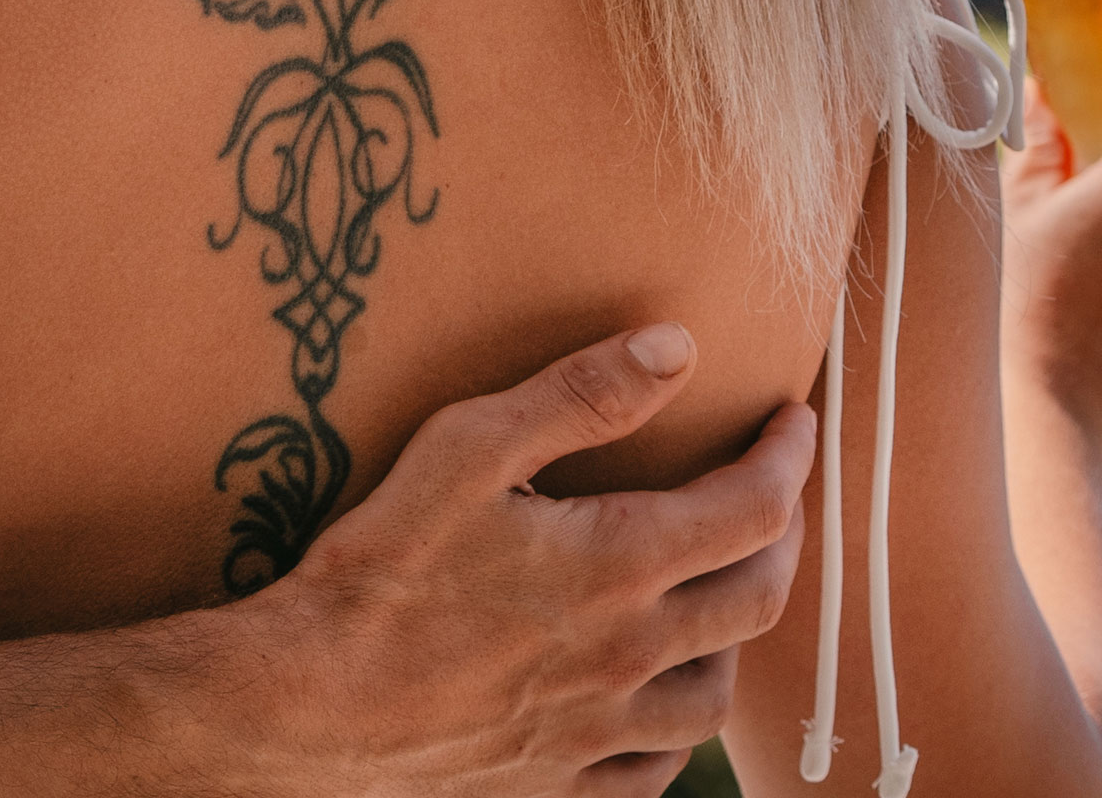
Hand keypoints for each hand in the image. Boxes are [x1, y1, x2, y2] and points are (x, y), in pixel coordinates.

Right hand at [184, 325, 815, 797]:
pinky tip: (654, 706)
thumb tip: (678, 346)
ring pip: (717, 696)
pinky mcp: (557, 782)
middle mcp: (631, 654)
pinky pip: (654, 771)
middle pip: (757, 599)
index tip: (792, 422)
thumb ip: (578, 396)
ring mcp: (599, 731)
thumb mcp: (465, 450)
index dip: (785, 457)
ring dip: (736, 640)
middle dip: (784, 539)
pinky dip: (675, 734)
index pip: (753, 506)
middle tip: (774, 499)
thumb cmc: (377, 571)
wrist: (309, 705)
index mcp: (619, 565)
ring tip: (720, 601)